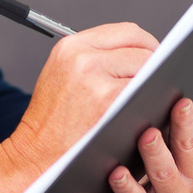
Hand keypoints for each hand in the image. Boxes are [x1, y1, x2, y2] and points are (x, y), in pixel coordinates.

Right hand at [0, 23, 158, 192]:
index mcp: (71, 47)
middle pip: (142, 47)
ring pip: (148, 69)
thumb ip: (96, 60)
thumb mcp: (62, 77)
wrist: (34, 160)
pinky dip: (153, 103)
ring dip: (156, 85)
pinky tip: (150, 114)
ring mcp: (96, 78)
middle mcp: (82, 57)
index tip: (156, 61)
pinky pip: (147, 92)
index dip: (147, 46)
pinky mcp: (108, 101)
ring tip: (152, 99)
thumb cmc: (51, 126)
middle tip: (159, 85)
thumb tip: (143, 55)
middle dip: (156, 66)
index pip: (127, 32)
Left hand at [81, 97, 192, 192]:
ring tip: (116, 173)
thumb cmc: (147, 170)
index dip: (186, 125)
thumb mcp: (167, 149)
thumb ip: (173, 123)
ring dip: (129, 189)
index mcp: (190, 173)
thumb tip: (178, 82)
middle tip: (146, 134)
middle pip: (168, 177)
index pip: (190, 147)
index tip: (181, 102)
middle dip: (157, 156)